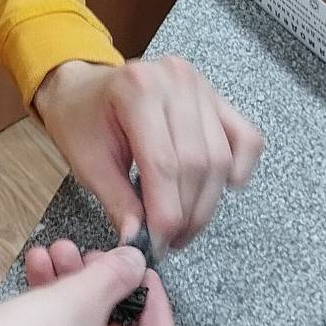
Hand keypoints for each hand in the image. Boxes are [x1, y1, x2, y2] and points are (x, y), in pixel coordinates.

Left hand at [35, 57, 263, 252]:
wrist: (83, 89)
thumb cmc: (80, 120)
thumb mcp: (87, 163)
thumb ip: (118, 203)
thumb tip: (140, 242)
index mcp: (137, 89)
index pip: (164, 163)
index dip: (166, 213)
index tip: (159, 244)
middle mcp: (175, 81)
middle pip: (197, 162)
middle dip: (187, 213)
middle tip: (172, 241)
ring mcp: (200, 86)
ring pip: (221, 156)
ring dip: (208, 201)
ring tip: (185, 226)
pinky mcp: (216, 98)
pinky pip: (245, 138)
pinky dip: (240, 167)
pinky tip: (222, 190)